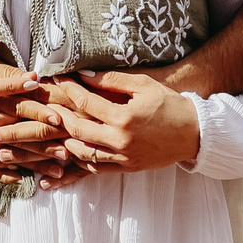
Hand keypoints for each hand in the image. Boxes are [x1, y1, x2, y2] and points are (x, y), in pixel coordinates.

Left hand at [38, 68, 202, 172]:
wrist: (194, 133)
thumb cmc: (169, 104)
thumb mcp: (143, 85)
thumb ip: (112, 80)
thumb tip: (84, 74)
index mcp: (124, 118)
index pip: (85, 102)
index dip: (69, 88)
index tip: (59, 78)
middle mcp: (120, 141)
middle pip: (76, 129)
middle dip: (58, 114)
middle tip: (49, 102)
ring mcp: (123, 158)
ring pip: (82, 153)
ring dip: (65, 139)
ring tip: (56, 126)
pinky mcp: (127, 167)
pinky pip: (96, 167)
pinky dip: (81, 159)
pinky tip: (74, 148)